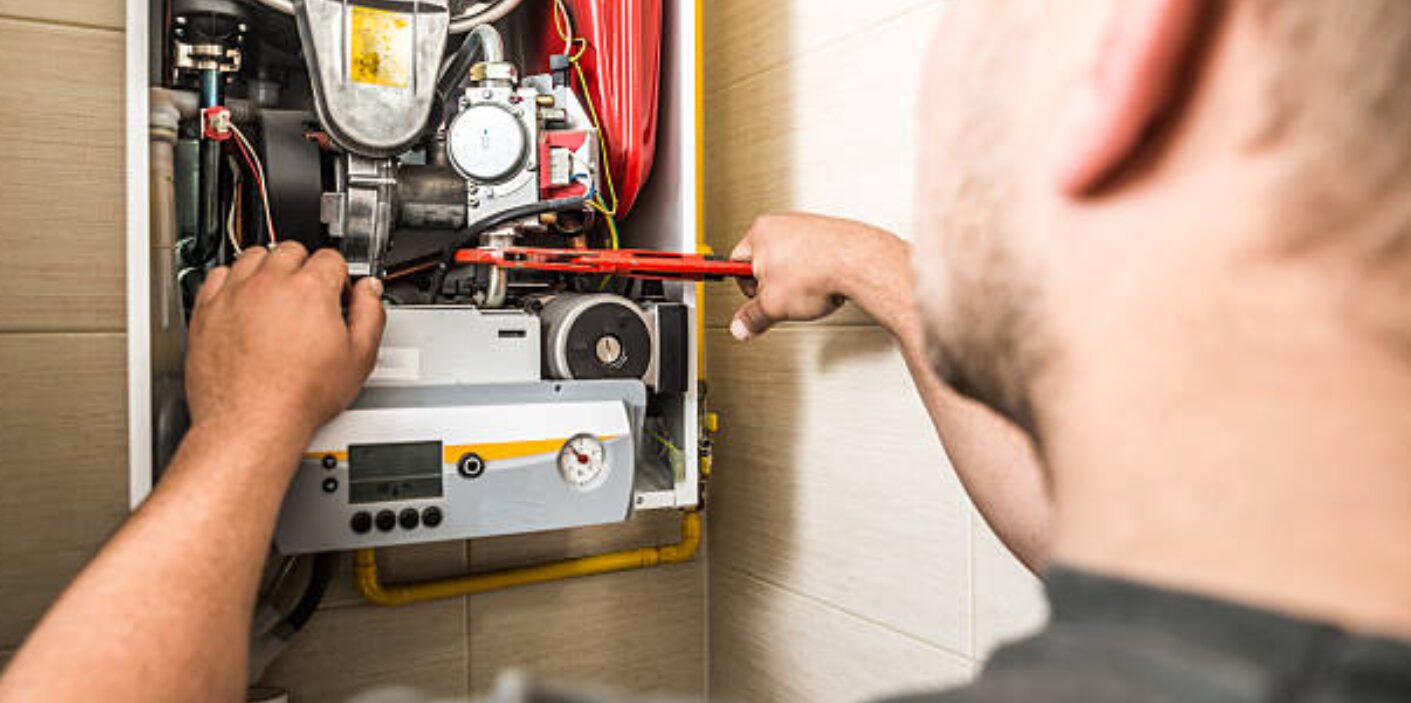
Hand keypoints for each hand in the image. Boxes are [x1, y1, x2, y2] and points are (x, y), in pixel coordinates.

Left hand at [185, 242, 385, 448]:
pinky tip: (244, 299)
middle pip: (291, 250)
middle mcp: (269, 284)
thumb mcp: (359, 358)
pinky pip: (218, 275)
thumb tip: (369, 291)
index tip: (336, 293)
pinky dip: (232, 281)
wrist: (252, 423)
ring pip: (253, 256)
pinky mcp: (207, 309)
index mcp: (310, 289)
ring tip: (276, 294)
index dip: (338, 277)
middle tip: (308, 296)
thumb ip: (370, 314)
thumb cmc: (299, 397)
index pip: (330, 258)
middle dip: (304, 268)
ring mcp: (234, 294)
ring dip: (268, 268)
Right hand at [729, 213, 901, 339]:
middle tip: (782, 301)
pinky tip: (823, 285)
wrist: (859, 263)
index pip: (735, 263)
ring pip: (789, 261)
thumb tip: (742, 326)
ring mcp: (806, 226)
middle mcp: (782, 223)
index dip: (744, 289)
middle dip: (771, 285)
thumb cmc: (818, 272)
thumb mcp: (774, 306)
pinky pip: (812, 258)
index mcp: (760, 233)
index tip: (749, 301)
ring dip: (794, 280)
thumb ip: (752, 318)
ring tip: (807, 293)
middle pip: (763, 262)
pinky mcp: (828, 233)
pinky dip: (815, 273)